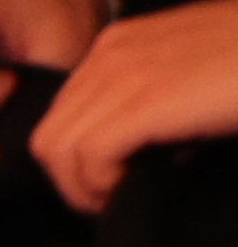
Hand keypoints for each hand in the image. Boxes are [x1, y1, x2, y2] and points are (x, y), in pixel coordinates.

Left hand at [31, 0, 237, 214]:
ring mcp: (125, 72)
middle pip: (50, 135)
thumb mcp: (196, 81)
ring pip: (57, 150)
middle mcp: (111, 52)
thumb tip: (140, 156)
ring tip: (126, 199)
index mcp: (120, 45)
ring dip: (85, 189)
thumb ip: (157, 106)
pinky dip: (102, 186)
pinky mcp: (146, 99)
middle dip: (74, 180)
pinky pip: (87, 156)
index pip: (62, 114)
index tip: (117, 181)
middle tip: (115, 201)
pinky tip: (140, 189)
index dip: (78, 159)